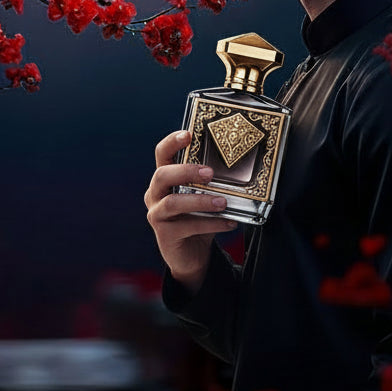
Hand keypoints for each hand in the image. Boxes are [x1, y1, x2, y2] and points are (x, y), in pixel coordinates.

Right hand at [144, 129, 237, 294]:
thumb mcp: (201, 197)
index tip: (188, 134)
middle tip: (210, 172)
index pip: (162, 155)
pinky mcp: (165, 235)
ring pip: (173, 202)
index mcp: (163, 180)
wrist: (192, 256)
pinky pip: (187, 226)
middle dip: (186, 171)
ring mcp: (157, 215)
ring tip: (223, 202)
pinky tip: (230, 222)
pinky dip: (211, 224)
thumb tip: (236, 166)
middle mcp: (155, 194)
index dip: (172, 142)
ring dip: (200, 200)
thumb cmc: (197, 219)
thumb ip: (208, 184)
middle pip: (162, 175)